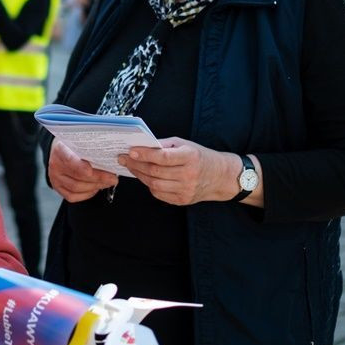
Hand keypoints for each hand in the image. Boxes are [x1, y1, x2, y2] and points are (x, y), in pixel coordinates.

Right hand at [47, 139, 117, 202]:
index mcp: (61, 150)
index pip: (70, 159)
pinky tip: (96, 187)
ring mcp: (55, 178)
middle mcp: (56, 165)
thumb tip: (111, 159)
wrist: (58, 152)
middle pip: (78, 176)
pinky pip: (73, 196)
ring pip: (77, 187)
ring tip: (108, 182)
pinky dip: (88, 193)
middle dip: (98, 178)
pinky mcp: (58, 188)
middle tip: (112, 178)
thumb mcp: (80, 142)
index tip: (92, 171)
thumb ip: (90, 149)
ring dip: (95, 186)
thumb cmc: (73, 147)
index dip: (82, 167)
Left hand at [118, 137, 238, 205]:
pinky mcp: (182, 200)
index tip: (131, 151)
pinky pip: (159, 193)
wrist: (220, 176)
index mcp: (190, 157)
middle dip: (136, 164)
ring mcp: (186, 190)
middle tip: (123, 158)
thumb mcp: (185, 144)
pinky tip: (144, 177)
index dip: (144, 154)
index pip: (162, 157)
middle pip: (155, 171)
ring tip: (131, 167)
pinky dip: (149, 185)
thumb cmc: (199, 157)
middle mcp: (189, 175)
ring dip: (139, 175)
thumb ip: (163, 145)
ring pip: (154, 184)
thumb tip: (141, 145)